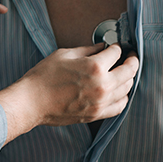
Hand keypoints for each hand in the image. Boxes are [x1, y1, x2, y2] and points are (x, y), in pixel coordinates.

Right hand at [0, 43, 138, 143]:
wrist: (31, 102)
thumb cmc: (43, 77)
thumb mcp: (64, 55)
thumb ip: (87, 50)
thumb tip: (101, 48)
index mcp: (94, 67)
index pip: (116, 53)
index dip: (117, 47)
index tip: (116, 47)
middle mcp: (102, 85)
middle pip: (129, 71)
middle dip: (131, 61)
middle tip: (130, 57)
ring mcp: (100, 102)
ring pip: (127, 88)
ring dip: (129, 78)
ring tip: (125, 73)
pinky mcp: (96, 114)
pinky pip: (119, 106)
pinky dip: (123, 97)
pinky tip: (119, 92)